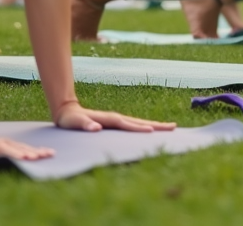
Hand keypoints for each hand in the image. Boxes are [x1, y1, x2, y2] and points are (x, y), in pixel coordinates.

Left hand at [54, 101, 175, 132]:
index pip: (127, 124)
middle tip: (174, 127)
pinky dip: (146, 127)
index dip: (139, 128)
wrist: (68, 111)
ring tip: (169, 128)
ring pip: (139, 123)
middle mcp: (117, 118)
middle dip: (157, 125)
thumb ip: (85, 125)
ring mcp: (118, 120)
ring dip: (155, 125)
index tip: (152, 130)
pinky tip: (152, 130)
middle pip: (140, 122)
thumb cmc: (71, 120)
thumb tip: (96, 128)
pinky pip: (134, 126)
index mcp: (110, 119)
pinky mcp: (117, 123)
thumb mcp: (75, 123)